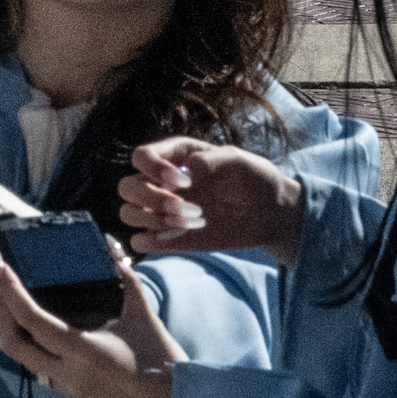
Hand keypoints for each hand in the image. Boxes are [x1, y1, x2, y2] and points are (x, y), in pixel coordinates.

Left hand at [0, 238, 183, 397]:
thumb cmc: (165, 367)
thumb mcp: (145, 319)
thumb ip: (128, 284)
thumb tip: (116, 258)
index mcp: (83, 352)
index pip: (31, 320)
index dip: (10, 292)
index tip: (0, 266)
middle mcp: (69, 375)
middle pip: (14, 345)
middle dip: (2, 313)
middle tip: (4, 287)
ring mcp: (71, 391)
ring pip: (27, 361)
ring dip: (17, 332)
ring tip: (20, 306)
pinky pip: (45, 372)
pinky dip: (37, 349)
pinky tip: (47, 334)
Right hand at [119, 139, 303, 260]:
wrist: (270, 213)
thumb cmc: (254, 179)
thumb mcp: (238, 160)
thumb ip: (211, 160)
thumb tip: (186, 171)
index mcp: (174, 156)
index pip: (141, 156)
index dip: (154, 169)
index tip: (186, 182)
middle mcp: (161, 182)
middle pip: (126, 187)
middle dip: (150, 198)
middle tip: (185, 208)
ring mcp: (162, 211)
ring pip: (127, 213)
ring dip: (153, 220)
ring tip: (188, 223)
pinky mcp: (168, 237)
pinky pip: (139, 241)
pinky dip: (153, 241)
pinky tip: (181, 235)